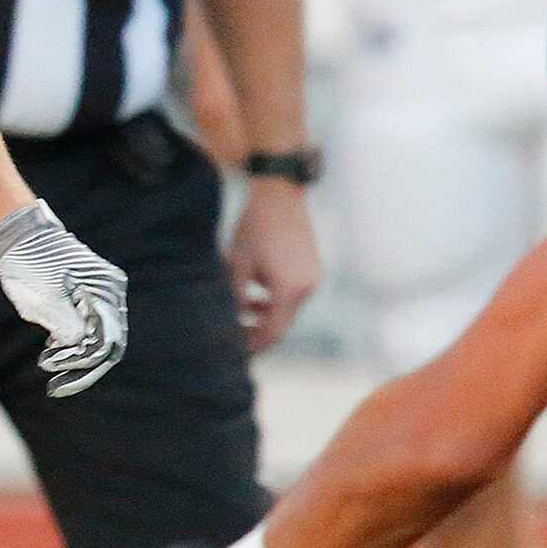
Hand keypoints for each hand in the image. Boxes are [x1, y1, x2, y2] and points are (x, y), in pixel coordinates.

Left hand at [0, 201, 126, 395]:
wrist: (17, 234)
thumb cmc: (29, 262)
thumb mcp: (45, 299)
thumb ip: (67, 327)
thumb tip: (81, 349)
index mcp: (105, 291)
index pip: (106, 342)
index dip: (83, 365)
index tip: (54, 372)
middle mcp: (111, 291)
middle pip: (107, 343)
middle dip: (80, 367)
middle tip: (54, 385)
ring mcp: (102, 291)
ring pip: (98, 337)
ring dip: (75, 356)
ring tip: (46, 362)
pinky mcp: (87, 294)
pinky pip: (89, 325)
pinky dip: (72, 342)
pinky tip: (51, 350)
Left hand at [230, 177, 319, 354]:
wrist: (279, 195)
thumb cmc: (254, 228)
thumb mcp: (237, 265)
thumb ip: (236, 298)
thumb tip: (232, 322)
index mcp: (290, 289)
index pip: (273, 332)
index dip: (254, 345)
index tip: (236, 352)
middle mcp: (308, 287)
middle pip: (283, 324)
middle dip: (259, 332)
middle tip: (236, 337)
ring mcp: (314, 277)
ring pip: (287, 309)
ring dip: (266, 314)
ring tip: (242, 312)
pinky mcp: (312, 268)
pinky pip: (293, 294)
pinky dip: (275, 299)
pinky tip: (255, 293)